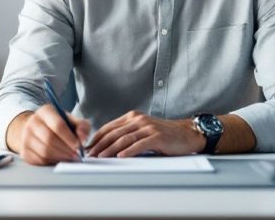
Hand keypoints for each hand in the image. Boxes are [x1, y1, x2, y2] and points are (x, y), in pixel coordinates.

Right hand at [7, 105, 90, 165]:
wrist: (38, 130)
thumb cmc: (59, 125)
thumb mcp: (72, 121)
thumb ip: (82, 127)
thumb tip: (83, 138)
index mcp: (45, 111)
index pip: (58, 125)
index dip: (69, 137)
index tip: (79, 146)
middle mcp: (32, 123)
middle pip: (50, 139)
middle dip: (66, 149)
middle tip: (76, 155)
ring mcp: (26, 138)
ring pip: (44, 151)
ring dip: (60, 157)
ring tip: (70, 158)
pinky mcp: (24, 151)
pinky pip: (40, 160)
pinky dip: (52, 162)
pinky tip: (59, 159)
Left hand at [87, 111, 205, 157]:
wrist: (187, 134)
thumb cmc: (165, 135)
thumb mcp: (144, 130)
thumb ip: (128, 133)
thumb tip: (108, 146)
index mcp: (133, 117)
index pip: (110, 127)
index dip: (97, 137)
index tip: (88, 147)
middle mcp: (139, 120)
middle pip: (114, 133)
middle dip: (100, 145)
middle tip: (90, 155)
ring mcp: (148, 127)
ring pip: (124, 139)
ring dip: (110, 149)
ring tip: (101, 157)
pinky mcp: (157, 137)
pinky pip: (139, 144)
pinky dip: (129, 151)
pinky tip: (121, 156)